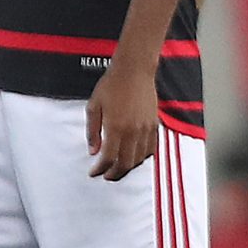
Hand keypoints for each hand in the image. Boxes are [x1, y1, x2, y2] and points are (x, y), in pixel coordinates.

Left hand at [87, 61, 160, 179]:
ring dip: (129, 167)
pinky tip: (134, 157)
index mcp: (115, 127)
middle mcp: (133, 131)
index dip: (100, 168)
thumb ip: (93, 131)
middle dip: (115, 173)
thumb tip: (93, 151)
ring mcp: (146, 129)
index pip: (108, 157)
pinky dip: (142, 157)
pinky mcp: (154, 125)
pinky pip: (151, 148)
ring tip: (119, 167)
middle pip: (126, 163)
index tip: (94, 172)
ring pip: (140, 158)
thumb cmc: (111, 86)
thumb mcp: (93, 107)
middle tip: (107, 175)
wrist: (134, 72)